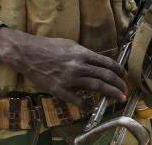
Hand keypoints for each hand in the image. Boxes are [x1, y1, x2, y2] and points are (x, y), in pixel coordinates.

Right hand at [0, 27, 127, 106]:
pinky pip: (77, 100)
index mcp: (82, 53)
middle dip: (118, 84)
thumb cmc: (47, 47)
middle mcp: (78, 65)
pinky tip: (92, 108)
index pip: (106, 62)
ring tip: (119, 98)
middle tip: (124, 90)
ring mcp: (69, 78)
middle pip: (105, 76)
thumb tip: (96, 61)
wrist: (27, 53)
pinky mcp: (59, 89)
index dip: (118, 70)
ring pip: (96, 87)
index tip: (123, 75)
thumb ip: (83, 54)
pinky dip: (87, 105)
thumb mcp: (69, 44)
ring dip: (110, 93)